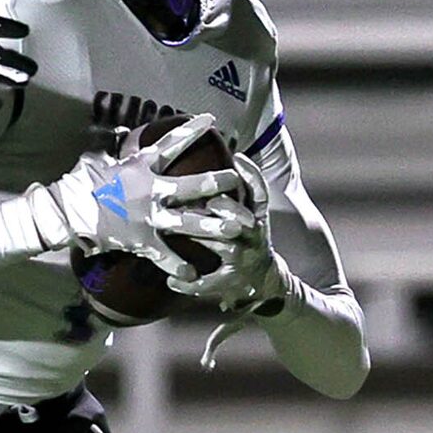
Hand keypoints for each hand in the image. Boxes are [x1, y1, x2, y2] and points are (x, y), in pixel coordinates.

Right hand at [21, 115, 228, 266]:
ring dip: (213, 226)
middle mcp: (152, 191)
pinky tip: (194, 273)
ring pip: (190, 223)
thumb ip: (115, 152)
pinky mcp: (141, 241)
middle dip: (219, 182)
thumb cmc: (78, 185)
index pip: (172, 145)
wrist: (64, 213)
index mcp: (141, 167)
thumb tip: (120, 136)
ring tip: (235, 229)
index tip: (211, 120)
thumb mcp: (97, 161)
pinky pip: (165, 256)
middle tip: (235, 180)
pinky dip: (179, 266)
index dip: (192, 131)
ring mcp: (149, 217)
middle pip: (194, 186)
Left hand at [165, 153, 284, 307]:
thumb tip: (222, 150)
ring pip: (224, 247)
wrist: (262, 281)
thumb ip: (233, 191)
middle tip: (203, 197)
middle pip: (240, 217)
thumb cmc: (245, 238)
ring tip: (176, 232)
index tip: (236, 158)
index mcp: (256, 216)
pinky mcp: (231, 282)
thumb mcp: (247, 215)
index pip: (258, 192)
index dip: (251, 174)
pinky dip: (188, 282)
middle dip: (224, 207)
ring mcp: (243, 259)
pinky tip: (170, 281)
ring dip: (200, 239)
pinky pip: (208, 283)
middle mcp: (253, 235)